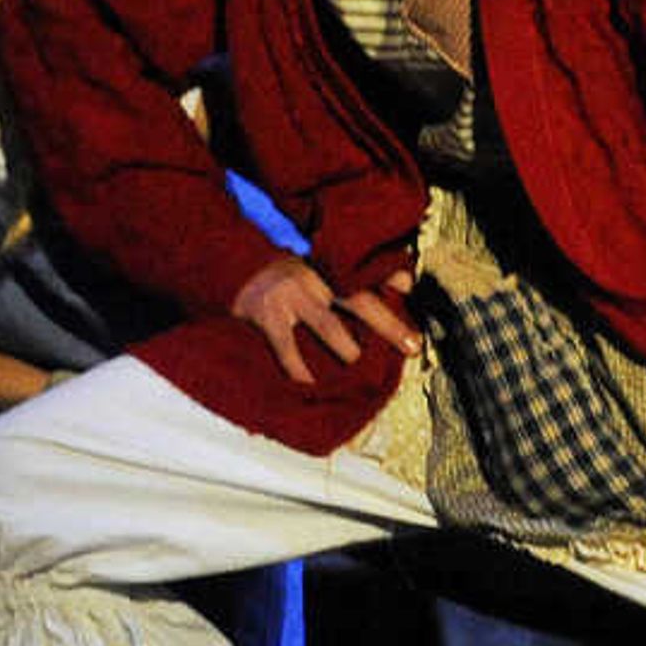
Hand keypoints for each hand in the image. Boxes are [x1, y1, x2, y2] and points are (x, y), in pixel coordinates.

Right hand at [230, 254, 418, 386]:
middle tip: (412, 346)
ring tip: (361, 364)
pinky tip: (309, 384)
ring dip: (348, 347)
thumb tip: (406, 282)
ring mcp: (292, 298)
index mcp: (330, 266)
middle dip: (389, 325)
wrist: (230, 262)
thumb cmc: (285, 267)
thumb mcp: (321, 261)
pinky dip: (299, 369)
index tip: (415, 300)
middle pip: (361, 301)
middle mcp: (317, 279)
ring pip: (329, 326)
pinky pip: (288, 349)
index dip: (395, 282)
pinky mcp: (267, 316)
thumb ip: (358, 272)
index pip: (370, 275)